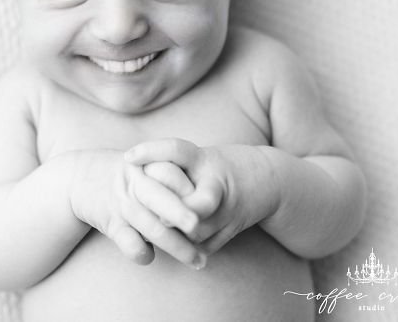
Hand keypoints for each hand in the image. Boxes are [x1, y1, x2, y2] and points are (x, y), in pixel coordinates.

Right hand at [67, 149, 207, 268]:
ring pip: (152, 227)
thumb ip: (173, 176)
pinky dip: (142, 253)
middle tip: (200, 228)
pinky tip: (153, 257)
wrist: (80, 178)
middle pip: (161, 198)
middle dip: (181, 214)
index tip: (213, 207)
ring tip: (199, 261)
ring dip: (177, 247)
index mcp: (148, 165)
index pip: (172, 174)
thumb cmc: (126, 174)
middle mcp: (136, 183)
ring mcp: (124, 204)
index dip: (192, 190)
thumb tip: (211, 201)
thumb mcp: (146, 163)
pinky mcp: (112, 223)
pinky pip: (129, 243)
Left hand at [125, 139, 278, 255]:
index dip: (152, 152)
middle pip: (195, 205)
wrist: (269, 180)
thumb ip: (169, 165)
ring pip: (196, 232)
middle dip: (175, 216)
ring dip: (175, 236)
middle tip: (155, 219)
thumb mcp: (199, 157)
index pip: (178, 151)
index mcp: (206, 159)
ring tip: (151, 232)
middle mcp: (218, 184)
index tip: (128, 158)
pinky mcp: (231, 230)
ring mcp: (228, 210)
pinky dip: (186, 247)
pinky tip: (171, 244)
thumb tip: (129, 168)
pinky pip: (202, 246)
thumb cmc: (220, 165)